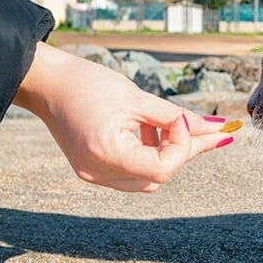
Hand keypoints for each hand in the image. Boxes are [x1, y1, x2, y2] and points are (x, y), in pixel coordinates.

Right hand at [13, 42, 232, 191]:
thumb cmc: (86, 83)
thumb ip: (178, 117)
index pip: (162, 167)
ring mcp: (94, 174)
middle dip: (185, 152)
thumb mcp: (137, 98)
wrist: (46, 83)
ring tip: (172, 124)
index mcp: (107, 154)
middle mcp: (98, 172)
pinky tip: (151, 129)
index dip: (183, 145)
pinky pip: (132, 172)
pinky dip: (149, 154)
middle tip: (211, 130)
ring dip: (168, 154)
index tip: (186, 119)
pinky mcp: (93, 169)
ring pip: (148, 178)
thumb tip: (216, 128)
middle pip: (158, 177)